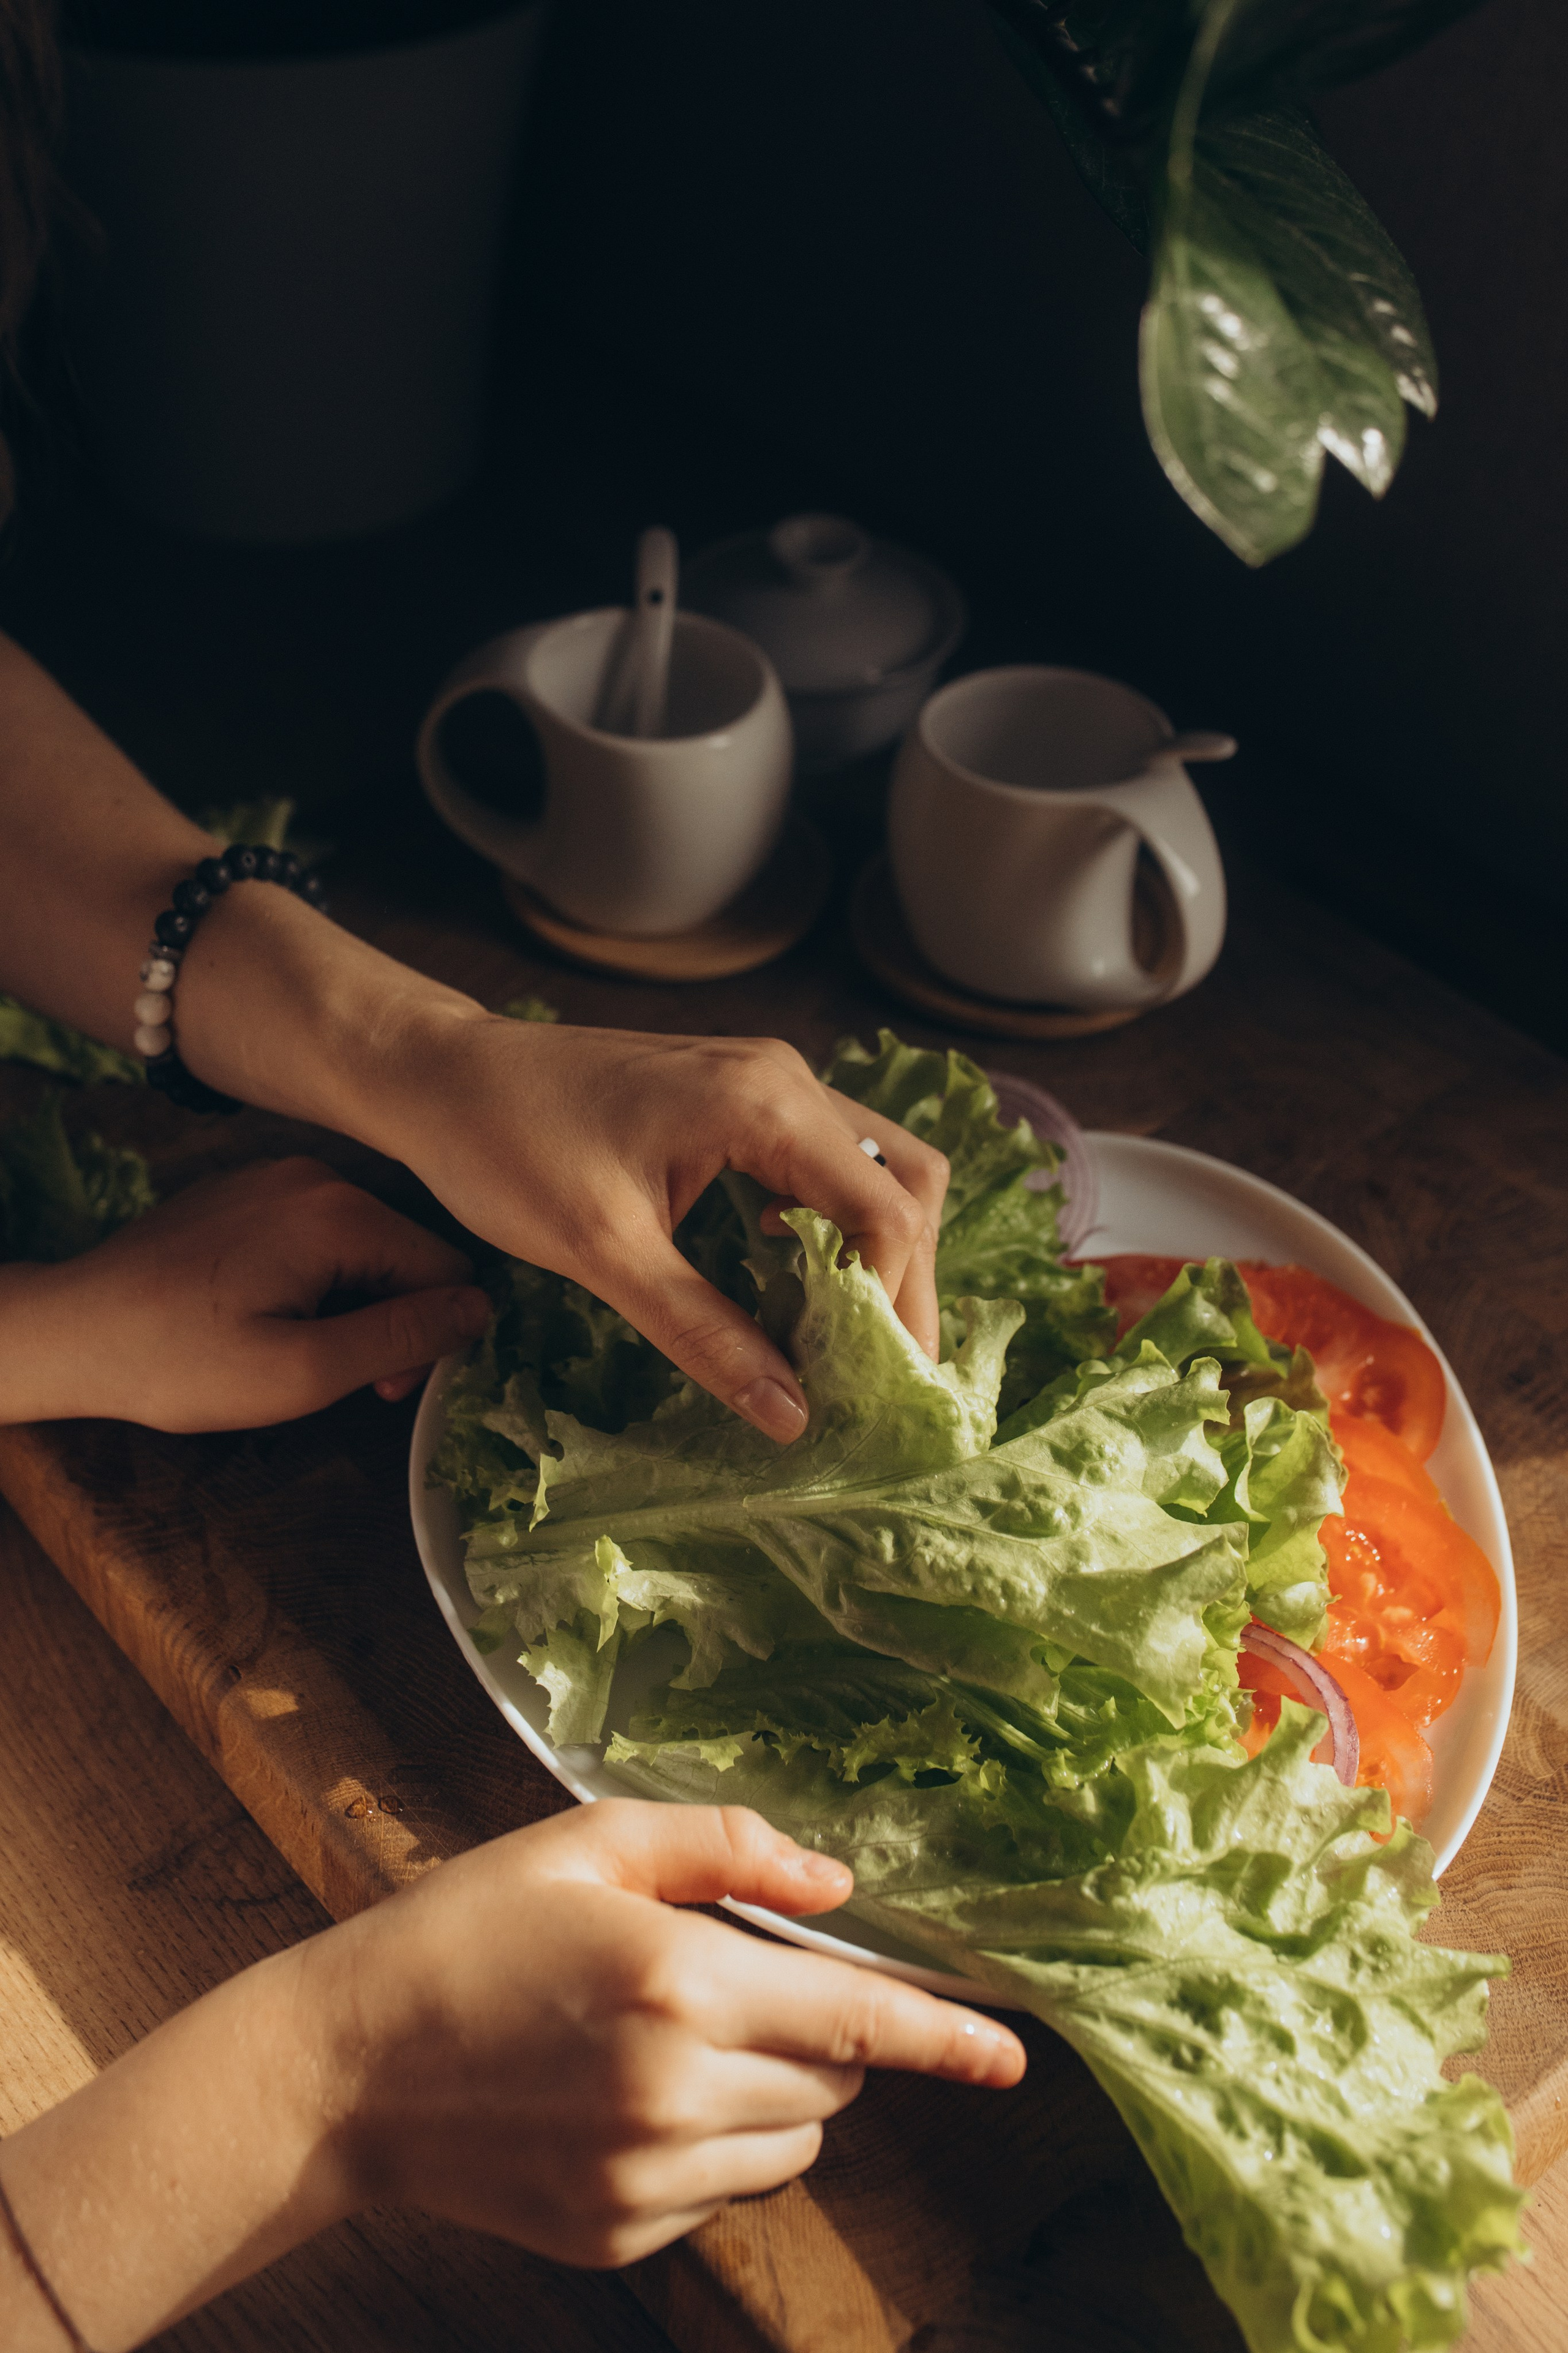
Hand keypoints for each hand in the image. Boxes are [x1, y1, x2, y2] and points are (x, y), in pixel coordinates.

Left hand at [0, 1156, 490, 1430]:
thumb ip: (401, 1338)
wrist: (68, 1329)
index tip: (388, 1387)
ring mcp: (274, 1175)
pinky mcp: (244, 1190)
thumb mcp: (301, 1371)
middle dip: (394, 1319)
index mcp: (337, 1211)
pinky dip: (317, 1278)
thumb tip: (482, 1310)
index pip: (446, 1266)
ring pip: (363, 1243)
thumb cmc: (179, 1360)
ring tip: (302, 1352)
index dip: (435, 1335)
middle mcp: (314, 1175)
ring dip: (355, 1302)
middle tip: (349, 1382)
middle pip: (406, 1250)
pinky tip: (272, 1317)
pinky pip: (317, 1231)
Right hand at [0, 1804, 1024, 2348]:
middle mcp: (676, 2091)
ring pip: (793, 2143)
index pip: (860, 2018)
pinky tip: (626, 2099)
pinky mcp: (619, 2234)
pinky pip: (725, 2192)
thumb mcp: (591, 1844)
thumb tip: (834, 1881)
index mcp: (679, 1981)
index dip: (946, 2038)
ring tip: (674, 2041)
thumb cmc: (471, 1928)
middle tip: (732, 1984)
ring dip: (774, 2091)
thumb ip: (726, 1848)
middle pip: (834, 2079)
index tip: (1012, 2058)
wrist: (349, 2065)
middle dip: (820, 2030)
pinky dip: (712, 2146)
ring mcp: (647, 2178)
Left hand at [364, 1015, 950, 1442]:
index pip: (885, 1211)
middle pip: (904, 1183)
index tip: (878, 1386)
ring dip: (880, 1253)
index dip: (897, 1304)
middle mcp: (783, 1078)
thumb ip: (704, 1332)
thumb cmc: (505, 1147)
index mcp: (763, 1103)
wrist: (441, 1074)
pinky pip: (827, 1160)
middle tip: (886, 1377)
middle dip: (907, 1283)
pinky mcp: (740, 1095)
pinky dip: (838, 1224)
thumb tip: (791, 1415)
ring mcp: (765, 1080)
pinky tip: (803, 1281)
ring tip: (855, 1341)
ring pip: (875, 1168)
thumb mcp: (603, 1254)